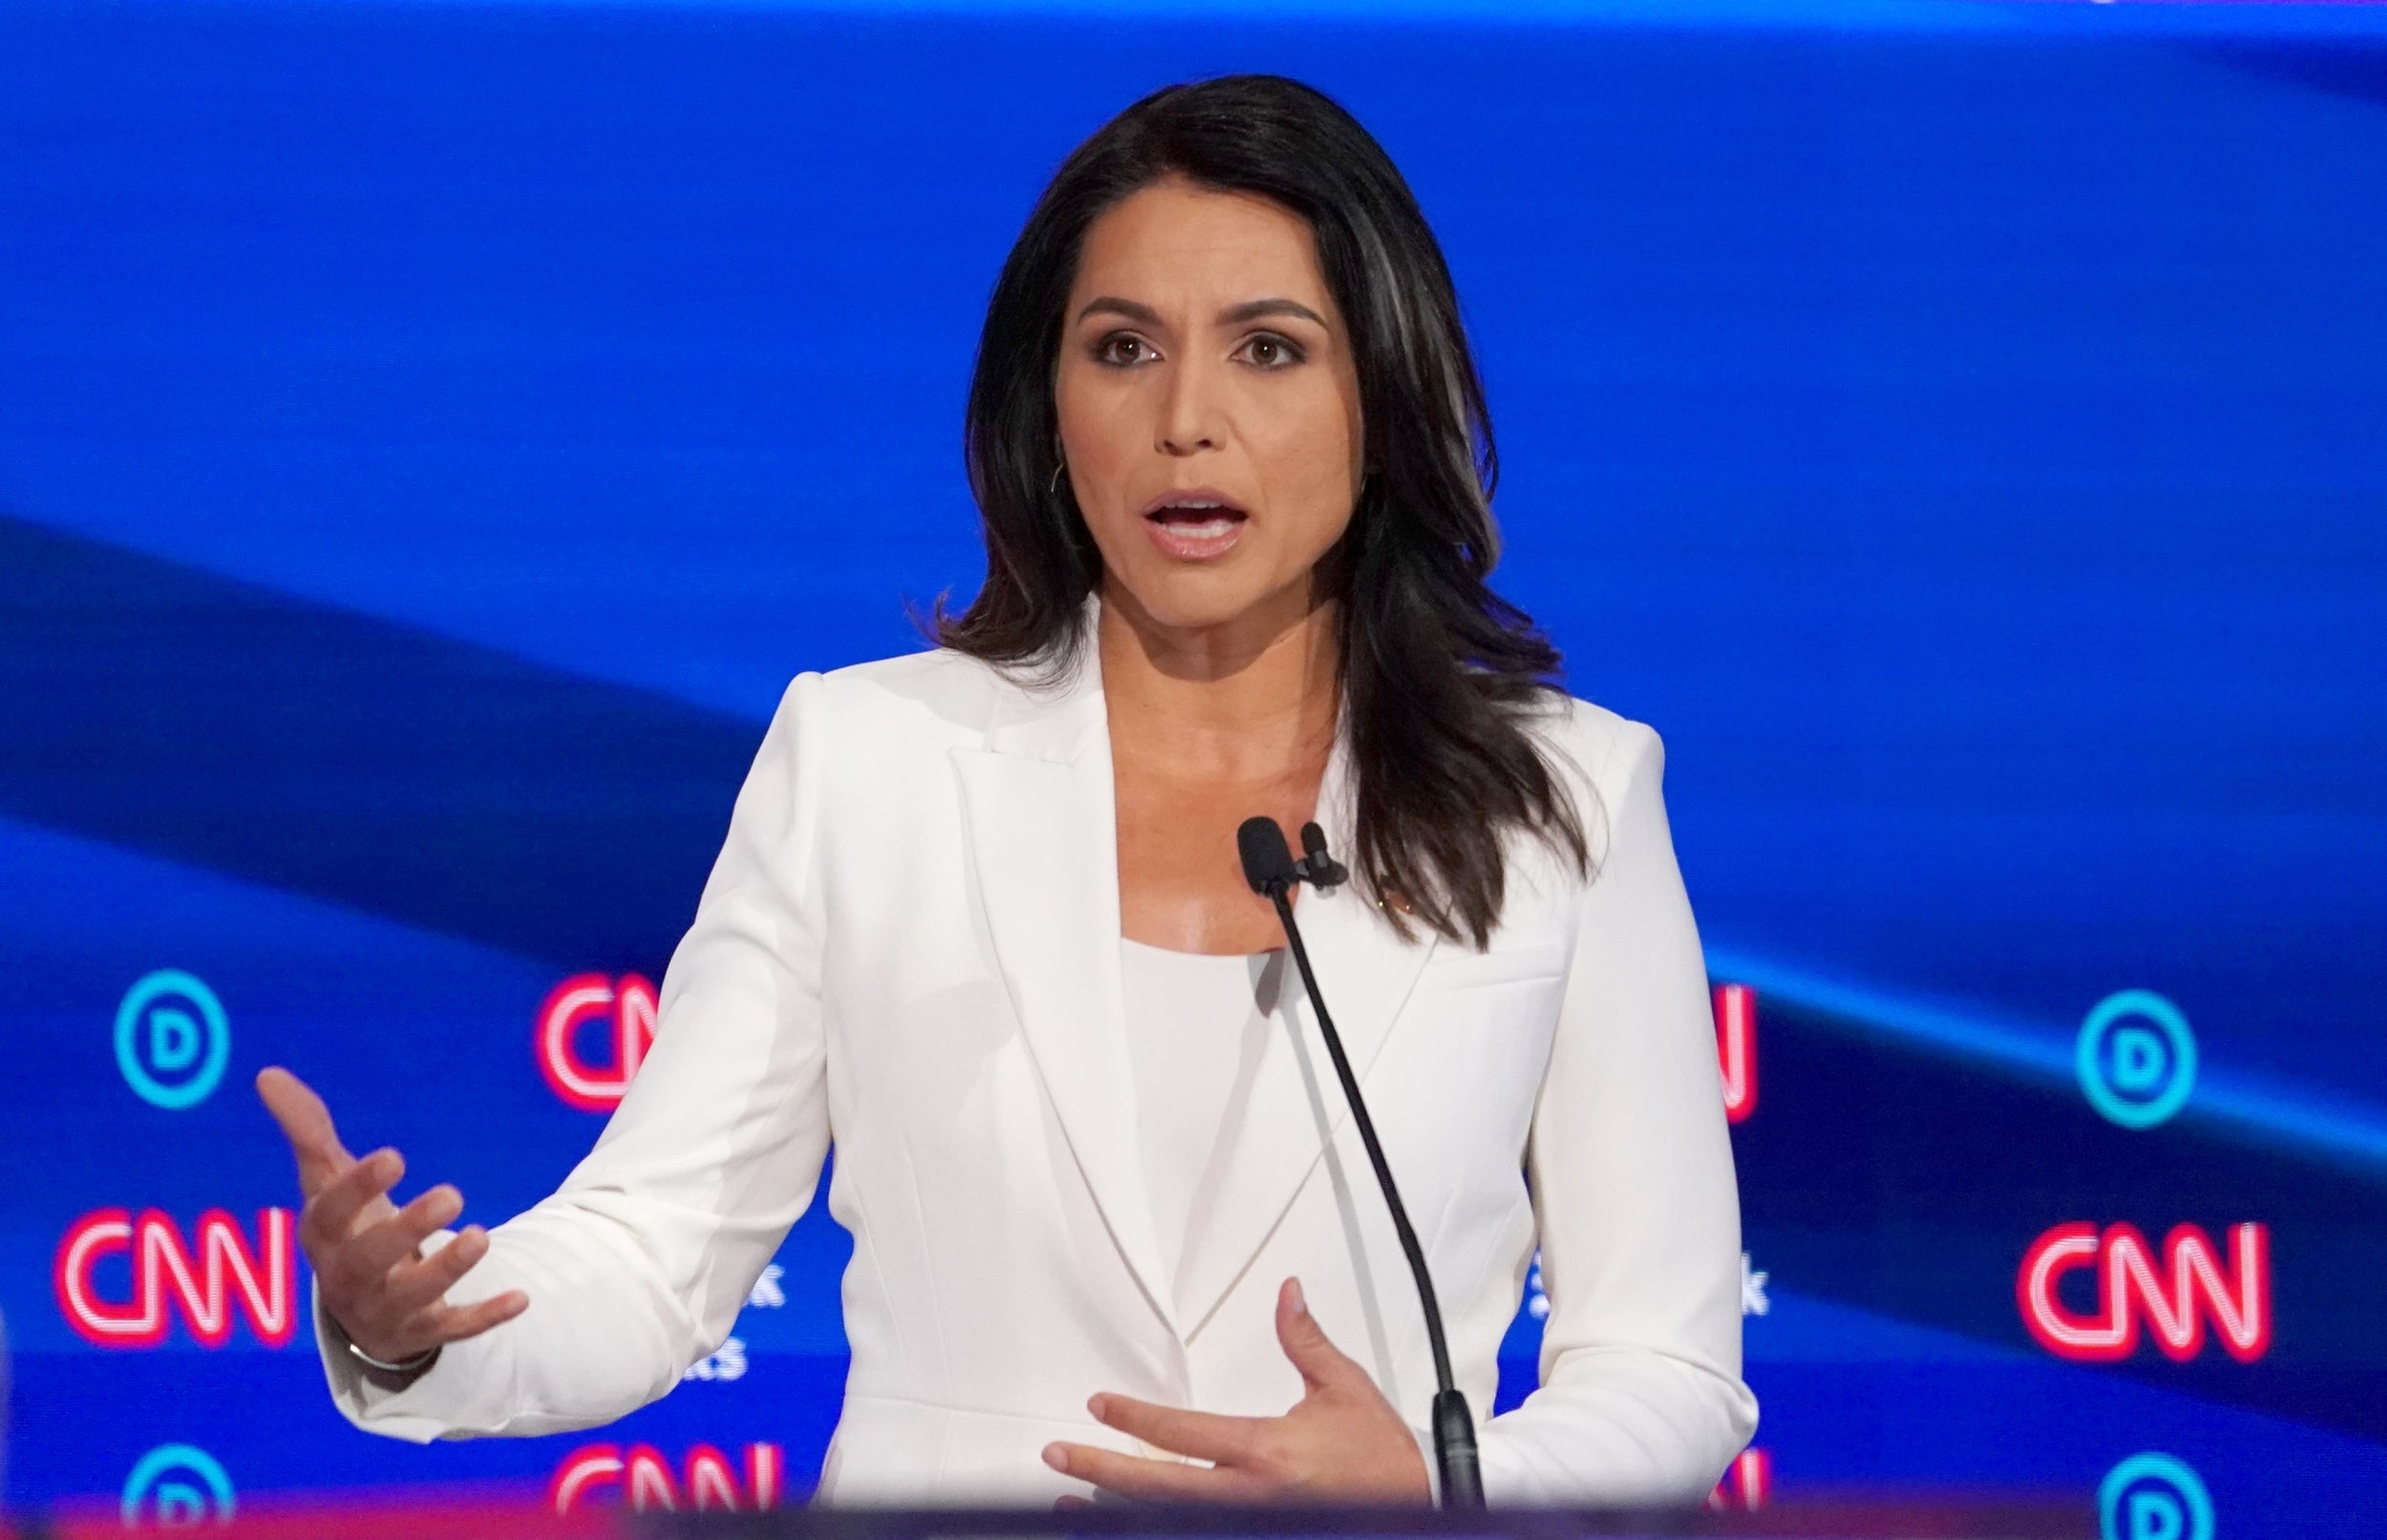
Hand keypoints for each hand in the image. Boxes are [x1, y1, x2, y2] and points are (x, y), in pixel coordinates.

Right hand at [256, 1067, 525, 1380]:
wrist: (360, 1310)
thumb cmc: (347, 1227)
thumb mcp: (326, 1181)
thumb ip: (307, 1128)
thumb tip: (267, 1073)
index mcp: (325, 1234)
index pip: (332, 1211)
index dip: (359, 1186)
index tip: (394, 1157)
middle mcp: (348, 1277)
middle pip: (371, 1258)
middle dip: (408, 1228)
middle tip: (453, 1195)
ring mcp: (385, 1309)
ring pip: (414, 1296)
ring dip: (448, 1268)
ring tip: (483, 1237)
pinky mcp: (422, 1332)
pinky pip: (453, 1329)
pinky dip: (485, 1315)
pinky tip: (521, 1297)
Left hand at [1042, 1278, 1431, 1504]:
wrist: (1422, 1503)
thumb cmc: (1381, 1457)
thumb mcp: (1343, 1387)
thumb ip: (1305, 1341)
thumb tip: (1287, 1294)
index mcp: (1266, 1451)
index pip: (1183, 1434)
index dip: (1133, 1418)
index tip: (1099, 1405)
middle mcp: (1251, 1496)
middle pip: (1160, 1487)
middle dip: (1103, 1472)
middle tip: (1060, 1457)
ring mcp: (1252, 1525)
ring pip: (1169, 1520)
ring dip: (1117, 1511)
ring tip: (1072, 1499)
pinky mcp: (1262, 1536)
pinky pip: (1197, 1532)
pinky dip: (1157, 1525)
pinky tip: (1126, 1521)